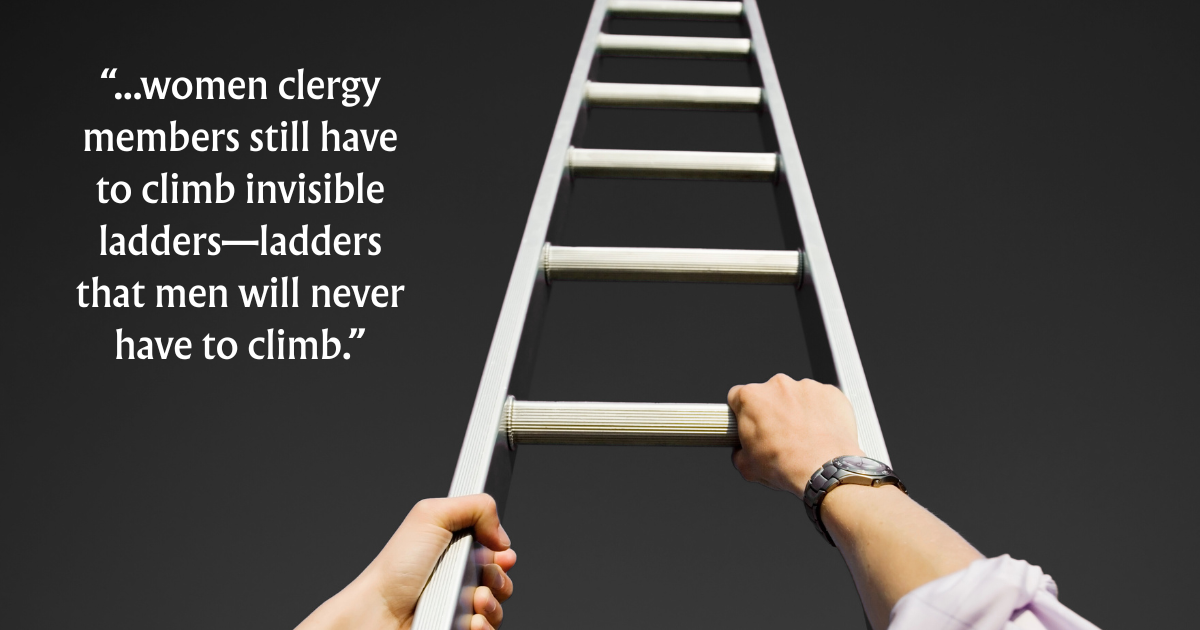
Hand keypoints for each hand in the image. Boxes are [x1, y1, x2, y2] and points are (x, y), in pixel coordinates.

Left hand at [296, 494, 515, 629]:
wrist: (378, 612)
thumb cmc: (396, 568)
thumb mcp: (432, 516)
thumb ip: (476, 507)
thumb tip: (501, 535)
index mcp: (455, 550)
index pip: (495, 553)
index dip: (503, 554)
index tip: (502, 554)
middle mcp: (458, 580)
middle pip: (501, 581)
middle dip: (500, 579)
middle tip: (483, 577)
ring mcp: (458, 608)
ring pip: (497, 609)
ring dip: (493, 604)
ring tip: (475, 601)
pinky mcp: (457, 629)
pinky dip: (484, 626)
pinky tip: (471, 621)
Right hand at [728, 374, 863, 495]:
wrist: (824, 470)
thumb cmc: (786, 466)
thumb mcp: (747, 467)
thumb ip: (739, 452)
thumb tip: (743, 452)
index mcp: (752, 397)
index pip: (738, 396)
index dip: (743, 412)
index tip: (750, 423)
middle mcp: (778, 385)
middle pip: (770, 394)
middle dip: (773, 411)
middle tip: (780, 436)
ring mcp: (806, 386)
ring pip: (797, 396)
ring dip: (798, 411)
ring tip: (805, 437)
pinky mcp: (830, 392)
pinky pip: (821, 399)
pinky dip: (821, 412)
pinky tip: (821, 433)